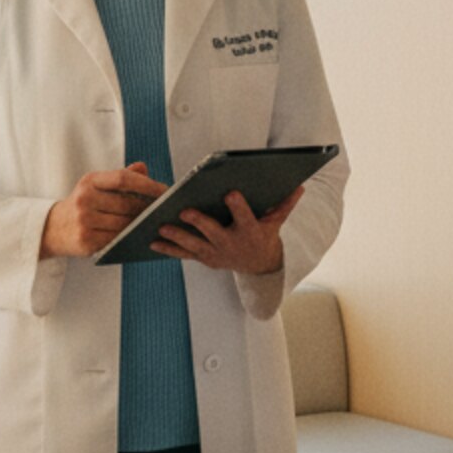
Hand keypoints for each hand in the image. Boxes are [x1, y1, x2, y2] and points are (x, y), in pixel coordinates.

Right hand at [41, 162, 165, 259]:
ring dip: (141, 225)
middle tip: (165, 211)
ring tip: (155, 223)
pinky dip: (130, 237)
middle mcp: (84, 199)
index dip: (147, 184)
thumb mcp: (96, 185)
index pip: (123, 178)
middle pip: (126, 204)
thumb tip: (144, 168)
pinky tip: (140, 236)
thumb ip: (121, 176)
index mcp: (89, 181)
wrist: (53, 228)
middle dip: (148, 209)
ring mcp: (84, 221)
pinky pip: (116, 239)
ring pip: (123, 224)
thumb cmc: (83, 204)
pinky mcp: (85, 241)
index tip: (165, 190)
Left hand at [150, 186, 303, 274]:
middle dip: (199, 223)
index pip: (245, 217)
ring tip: (161, 227)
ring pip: (194, 246)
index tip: (231, 193)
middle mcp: (232, 244)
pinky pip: (184, 254)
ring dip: (177, 238)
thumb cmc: (265, 235)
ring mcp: (216, 254)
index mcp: (250, 231)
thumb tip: (300, 186)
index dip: (238, 206)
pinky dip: (168, 249)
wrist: (259, 266)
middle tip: (184, 212)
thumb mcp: (277, 221)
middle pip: (213, 233)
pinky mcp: (205, 259)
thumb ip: (286, 204)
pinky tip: (152, 241)